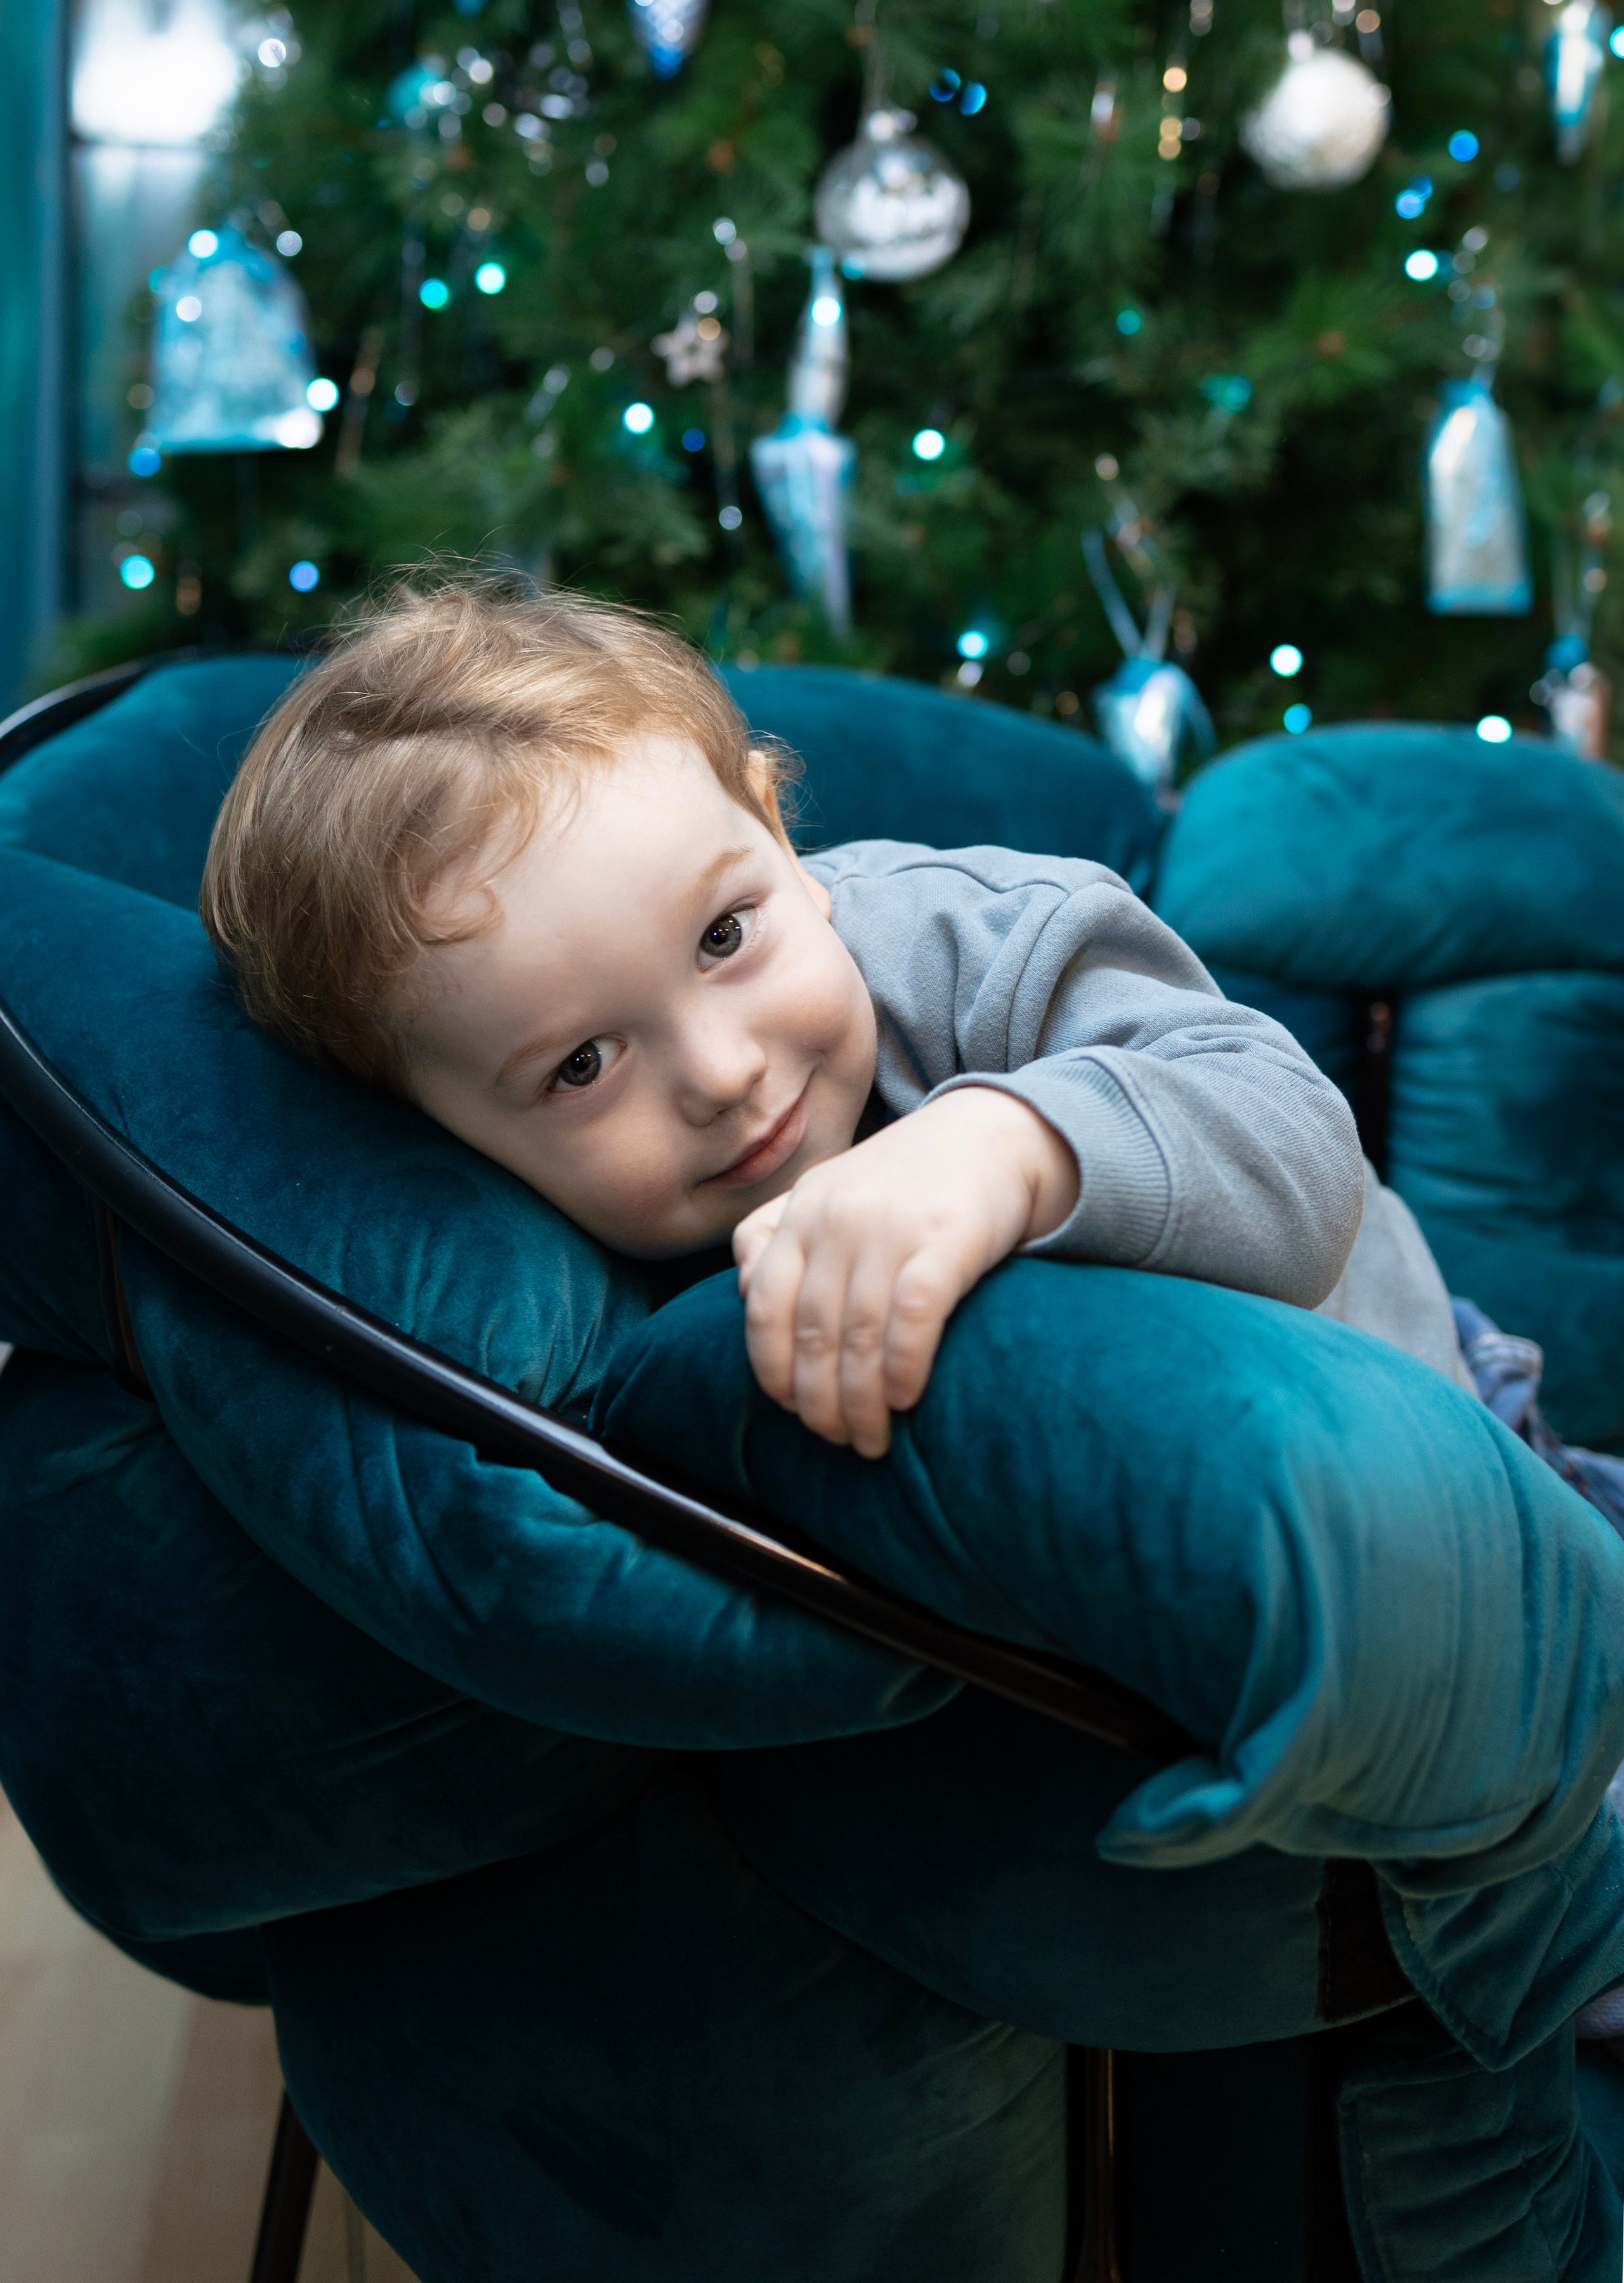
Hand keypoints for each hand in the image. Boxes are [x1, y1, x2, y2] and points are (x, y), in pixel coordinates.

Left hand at [732, 1087, 1077, 1458]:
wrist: (994, 1133)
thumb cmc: (907, 1178)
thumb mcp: (829, 1190)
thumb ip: (774, 1233)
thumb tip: (742, 1293)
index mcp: (803, 1210)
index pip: (764, 1304)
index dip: (772, 1367)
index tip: (790, 1407)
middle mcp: (838, 1218)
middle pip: (812, 1333)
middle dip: (819, 1402)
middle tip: (837, 1440)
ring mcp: (891, 1228)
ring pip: (858, 1336)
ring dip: (862, 1403)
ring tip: (872, 1440)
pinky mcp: (947, 1239)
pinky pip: (912, 1318)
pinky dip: (904, 1367)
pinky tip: (906, 1400)